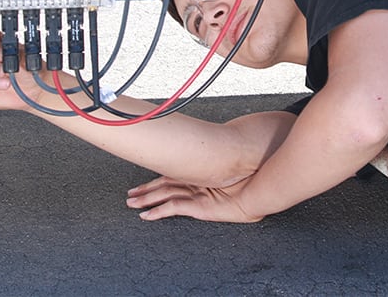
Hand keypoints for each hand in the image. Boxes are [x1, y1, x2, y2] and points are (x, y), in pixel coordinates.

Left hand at [125, 175, 262, 222]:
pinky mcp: (198, 204)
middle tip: (130, 194)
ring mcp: (196, 191)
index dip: (156, 180)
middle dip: (145, 189)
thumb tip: (209, 173)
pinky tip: (147, 215)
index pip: (172, 176)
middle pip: (164, 183)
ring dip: (146, 199)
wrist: (257, 194)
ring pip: (164, 194)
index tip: (143, 184)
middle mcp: (195, 180)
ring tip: (132, 203)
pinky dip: (158, 211)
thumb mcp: (228, 179)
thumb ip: (215, 175)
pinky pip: (173, 208)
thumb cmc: (248, 186)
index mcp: (200, 174)